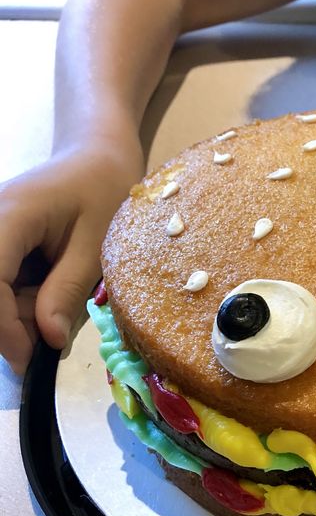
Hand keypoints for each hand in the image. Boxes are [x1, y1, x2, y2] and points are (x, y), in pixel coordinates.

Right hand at [0, 142, 142, 374]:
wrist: (97, 158)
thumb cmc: (104, 191)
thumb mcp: (97, 245)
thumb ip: (67, 291)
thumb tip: (47, 340)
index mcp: (8, 215)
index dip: (2, 325)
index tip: (27, 357)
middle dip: (9, 326)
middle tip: (52, 339)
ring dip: (17, 317)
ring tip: (59, 310)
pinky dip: (21, 304)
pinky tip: (49, 299)